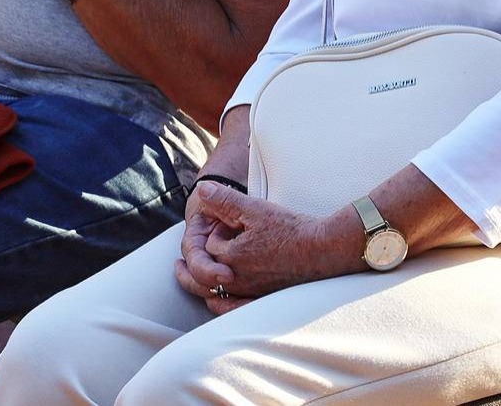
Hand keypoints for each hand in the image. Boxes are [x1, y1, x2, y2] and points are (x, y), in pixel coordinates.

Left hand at [172, 182, 356, 307]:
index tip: (234, 221)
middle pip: (201, 275)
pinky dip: (217, 305)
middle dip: (189, 264)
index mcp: (232, 257)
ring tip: (184, 276)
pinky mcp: (262, 299)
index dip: (218, 229)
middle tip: (176, 262)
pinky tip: (214, 300)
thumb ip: (226, 201)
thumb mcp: (256, 208)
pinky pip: (232, 310)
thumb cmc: (292, 229)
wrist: (324, 250)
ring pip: (212, 294)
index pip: (209, 244)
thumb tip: (202, 191)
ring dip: (196, 284)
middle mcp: (238, 280)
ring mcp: (250, 293)